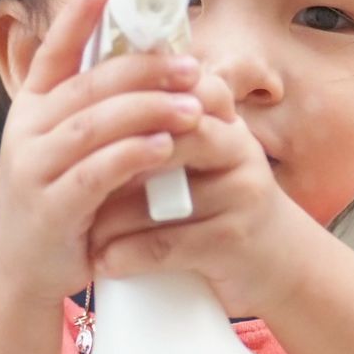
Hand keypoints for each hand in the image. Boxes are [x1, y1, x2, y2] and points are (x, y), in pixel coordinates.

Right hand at [0, 0, 207, 303]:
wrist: (20, 264)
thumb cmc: (63, 191)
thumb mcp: (77, 142)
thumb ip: (109, 105)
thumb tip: (169, 65)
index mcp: (36, 104)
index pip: (57, 49)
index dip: (79, 12)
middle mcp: (30, 129)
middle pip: (90, 85)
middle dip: (144, 70)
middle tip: (191, 67)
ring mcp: (36, 168)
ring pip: (94, 126)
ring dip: (147, 111)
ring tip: (192, 107)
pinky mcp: (53, 208)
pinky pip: (95, 174)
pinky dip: (131, 156)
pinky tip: (165, 147)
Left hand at [87, 72, 317, 317]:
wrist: (281, 262)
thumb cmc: (227, 205)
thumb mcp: (211, 157)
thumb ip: (172, 127)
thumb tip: (99, 95)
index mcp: (227, 123)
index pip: (182, 90)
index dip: (135, 98)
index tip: (86, 116)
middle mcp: (239, 149)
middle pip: (172, 136)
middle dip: (117, 156)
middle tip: (71, 172)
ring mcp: (240, 194)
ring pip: (160, 197)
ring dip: (111, 216)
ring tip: (79, 226)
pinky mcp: (233, 241)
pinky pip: (168, 244)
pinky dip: (128, 255)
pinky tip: (102, 262)